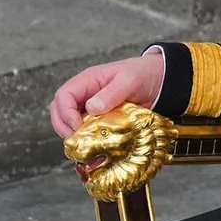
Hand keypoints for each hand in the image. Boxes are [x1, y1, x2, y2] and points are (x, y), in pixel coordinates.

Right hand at [50, 53, 164, 136]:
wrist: (160, 81)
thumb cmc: (144, 74)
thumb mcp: (130, 80)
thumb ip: (112, 93)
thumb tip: (92, 108)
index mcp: (88, 80)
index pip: (64, 95)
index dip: (65, 112)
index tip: (76, 126)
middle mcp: (85, 94)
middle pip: (59, 110)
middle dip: (63, 126)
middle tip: (74, 141)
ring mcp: (91, 107)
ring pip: (70, 121)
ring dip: (73, 134)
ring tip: (83, 146)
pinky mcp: (100, 119)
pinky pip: (86, 129)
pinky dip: (86, 138)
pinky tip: (93, 146)